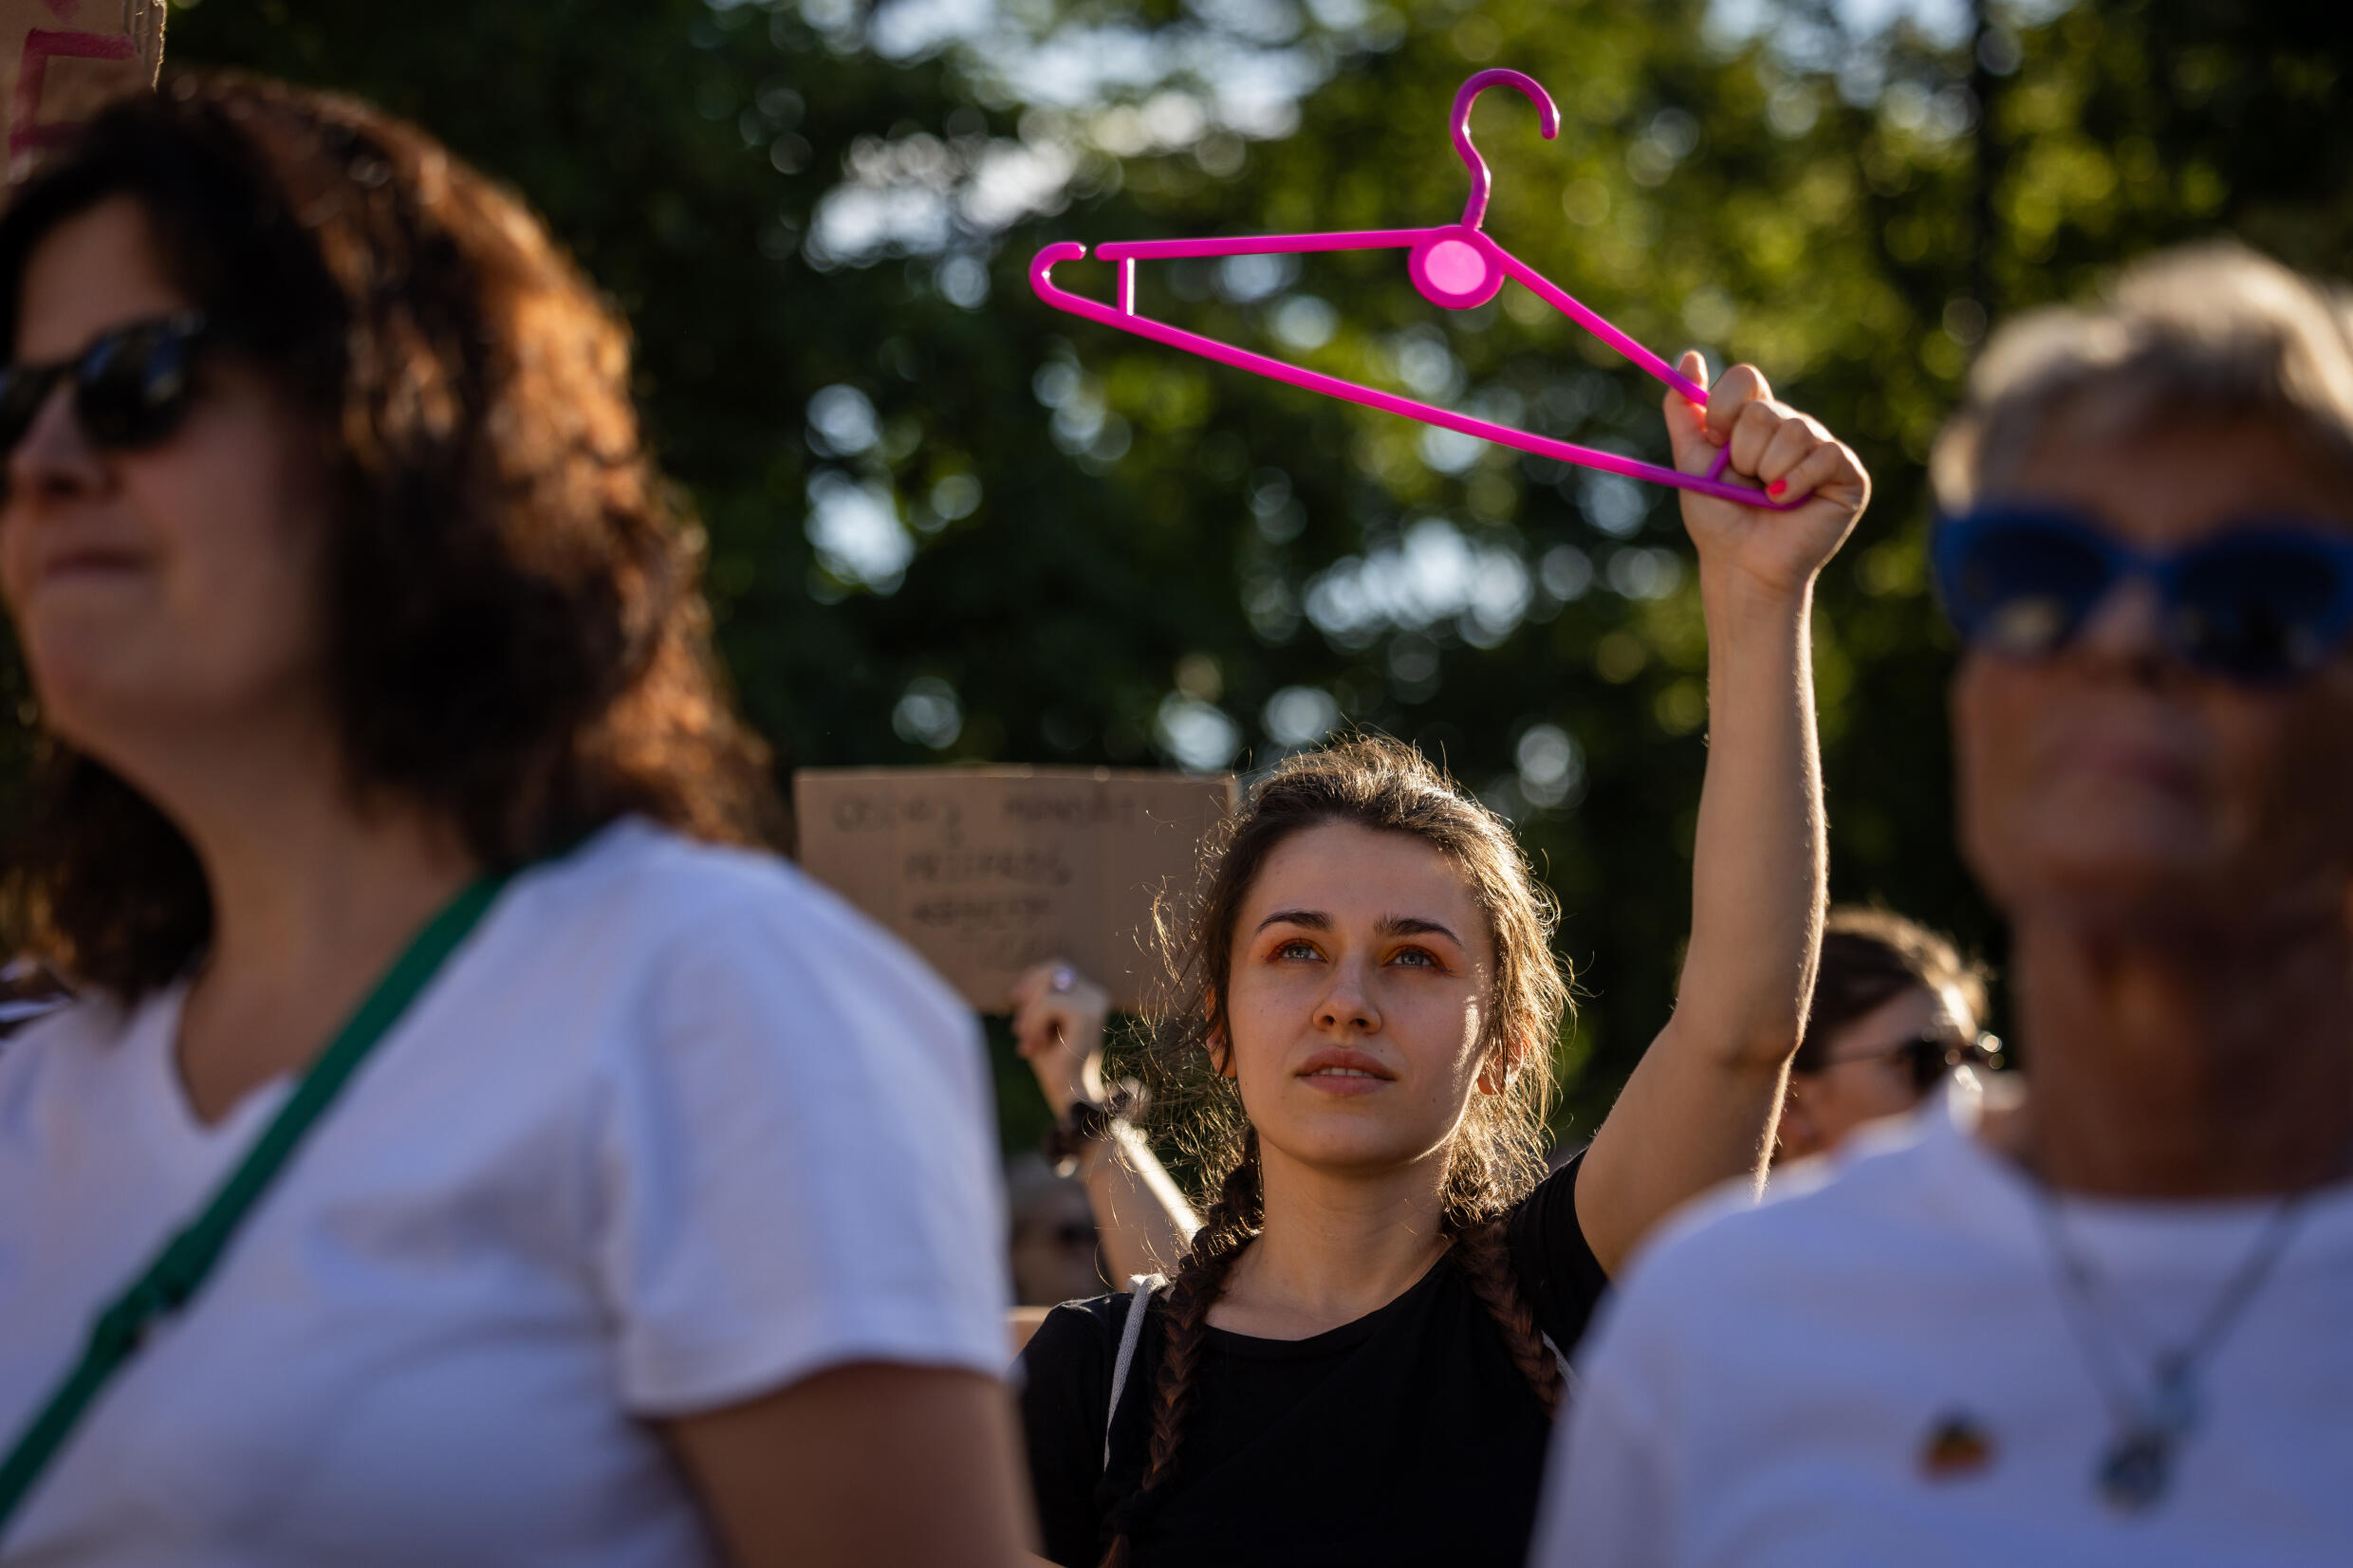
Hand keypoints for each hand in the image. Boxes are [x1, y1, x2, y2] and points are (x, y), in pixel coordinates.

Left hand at [1010, 960, 1109, 1116]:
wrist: (1069, 1095)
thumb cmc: (1053, 1061)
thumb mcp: (1039, 1024)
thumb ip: (1036, 1002)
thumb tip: (1019, 990)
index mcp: (1089, 995)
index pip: (1055, 968)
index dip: (1031, 981)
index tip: (1014, 1002)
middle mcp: (1096, 995)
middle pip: (1052, 971)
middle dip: (1029, 996)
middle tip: (1018, 1029)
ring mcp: (1094, 1003)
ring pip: (1049, 986)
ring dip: (1030, 1014)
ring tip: (1028, 1042)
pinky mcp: (1087, 1015)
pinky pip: (1049, 1004)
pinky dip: (1034, 1023)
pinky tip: (1034, 1046)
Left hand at [1663, 352, 1868, 598]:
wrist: (1742, 565)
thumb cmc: (1719, 519)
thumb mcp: (1692, 461)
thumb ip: (1684, 412)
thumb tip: (1689, 357)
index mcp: (1757, 418)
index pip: (1745, 380)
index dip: (1724, 410)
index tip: (1717, 442)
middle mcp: (1792, 426)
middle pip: (1764, 410)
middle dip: (1743, 454)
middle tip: (1746, 483)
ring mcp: (1822, 447)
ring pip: (1794, 432)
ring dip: (1769, 473)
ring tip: (1769, 498)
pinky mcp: (1847, 472)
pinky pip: (1823, 455)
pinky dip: (1796, 484)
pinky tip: (1789, 504)